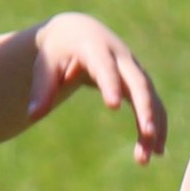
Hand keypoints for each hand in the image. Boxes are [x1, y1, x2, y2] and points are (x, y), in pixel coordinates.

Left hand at [25, 12, 167, 164]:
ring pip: (150, 97)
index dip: (110, 84)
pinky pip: (153, 105)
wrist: (80, 33)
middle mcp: (121, 57)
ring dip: (153, 125)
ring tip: (148, 157)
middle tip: (147, 133)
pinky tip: (156, 152)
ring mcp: (134, 69)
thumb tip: (32, 115)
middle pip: (138, 82)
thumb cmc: (58, 51)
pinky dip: (157, 126)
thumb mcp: (45, 65)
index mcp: (95, 47)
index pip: (105, 67)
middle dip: (145, 107)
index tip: (112, 106)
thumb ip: (42, 89)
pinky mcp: (139, 83)